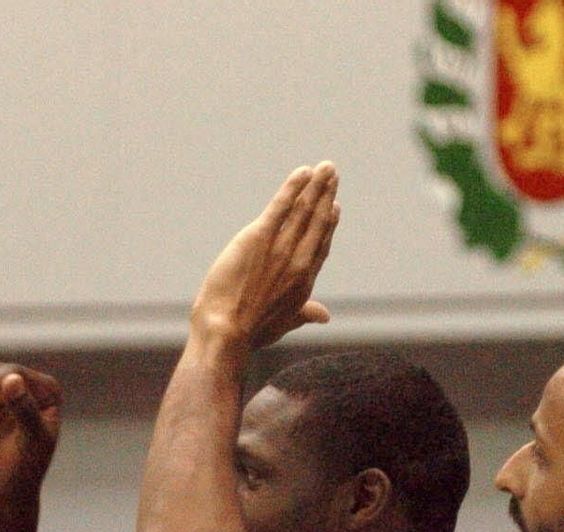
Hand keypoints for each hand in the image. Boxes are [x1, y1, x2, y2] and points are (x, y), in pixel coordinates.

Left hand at [189, 162, 338, 353]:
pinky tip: (302, 172)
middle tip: (332, 175)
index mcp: (304, 281)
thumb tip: (324, 316)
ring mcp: (281, 247)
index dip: (329, 225)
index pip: (320, 246)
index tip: (335, 208)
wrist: (228, 331)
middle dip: (326, 196)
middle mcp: (298, 261)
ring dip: (316, 185)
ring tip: (325, 167)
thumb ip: (304, 315)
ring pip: (304, 210)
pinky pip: (281, 206)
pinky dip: (292, 187)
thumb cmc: (250, 333)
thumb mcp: (283, 326)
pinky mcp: (260, 237)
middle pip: (318, 222)